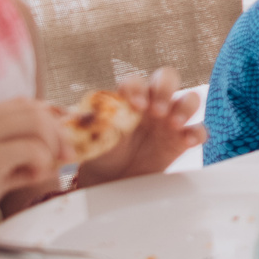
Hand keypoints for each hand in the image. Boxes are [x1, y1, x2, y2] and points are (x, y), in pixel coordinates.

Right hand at [0, 98, 63, 245]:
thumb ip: (19, 160)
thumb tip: (54, 157)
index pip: (25, 105)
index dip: (51, 120)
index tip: (63, 141)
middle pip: (35, 110)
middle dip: (59, 133)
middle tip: (65, 157)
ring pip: (37, 123)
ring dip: (51, 147)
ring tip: (40, 171)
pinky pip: (33, 149)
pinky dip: (41, 163)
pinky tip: (29, 178)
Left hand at [75, 67, 207, 184]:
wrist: (114, 180)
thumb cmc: (102, 152)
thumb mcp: (90, 138)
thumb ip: (82, 124)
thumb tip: (60, 115)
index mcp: (129, 98)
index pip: (136, 81)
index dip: (137, 88)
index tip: (135, 105)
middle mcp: (152, 103)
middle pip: (167, 78)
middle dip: (165, 89)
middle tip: (158, 110)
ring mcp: (170, 120)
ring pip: (189, 99)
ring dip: (185, 106)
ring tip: (174, 124)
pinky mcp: (182, 140)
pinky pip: (199, 129)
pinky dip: (198, 132)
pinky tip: (188, 141)